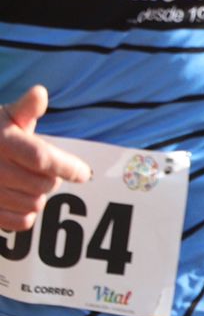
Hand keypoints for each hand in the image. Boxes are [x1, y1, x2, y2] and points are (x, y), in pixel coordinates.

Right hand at [0, 86, 92, 232]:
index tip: (83, 173)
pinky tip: (21, 199)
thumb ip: (27, 108)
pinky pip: (21, 222)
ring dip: (39, 196)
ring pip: (34, 204)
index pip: (42, 159)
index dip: (67, 167)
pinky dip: (27, 214)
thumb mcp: (8, 117)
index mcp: (3, 143)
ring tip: (29, 183)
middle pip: (43, 185)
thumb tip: (40, 93)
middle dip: (52, 179)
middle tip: (47, 172)